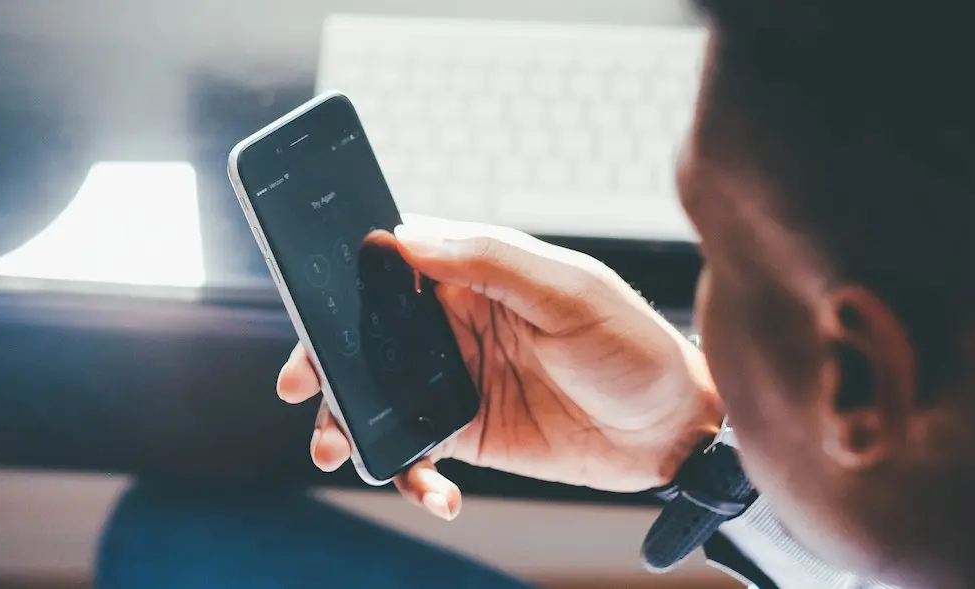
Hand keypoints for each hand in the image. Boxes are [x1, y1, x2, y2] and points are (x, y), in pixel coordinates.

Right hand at [278, 215, 720, 519]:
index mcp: (475, 275)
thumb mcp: (569, 291)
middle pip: (366, 333)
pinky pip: (415, 452)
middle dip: (323, 356)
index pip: (392, 264)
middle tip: (300, 382)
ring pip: (377, 395)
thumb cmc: (633, 345)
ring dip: (346, 421)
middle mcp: (455, 324)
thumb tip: (406, 239)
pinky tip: (436, 493)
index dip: (344, 279)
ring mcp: (456, 380)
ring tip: (333, 447)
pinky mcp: (466, 434)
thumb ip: (490, 262)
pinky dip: (409, 474)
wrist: (675, 431)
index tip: (310, 301)